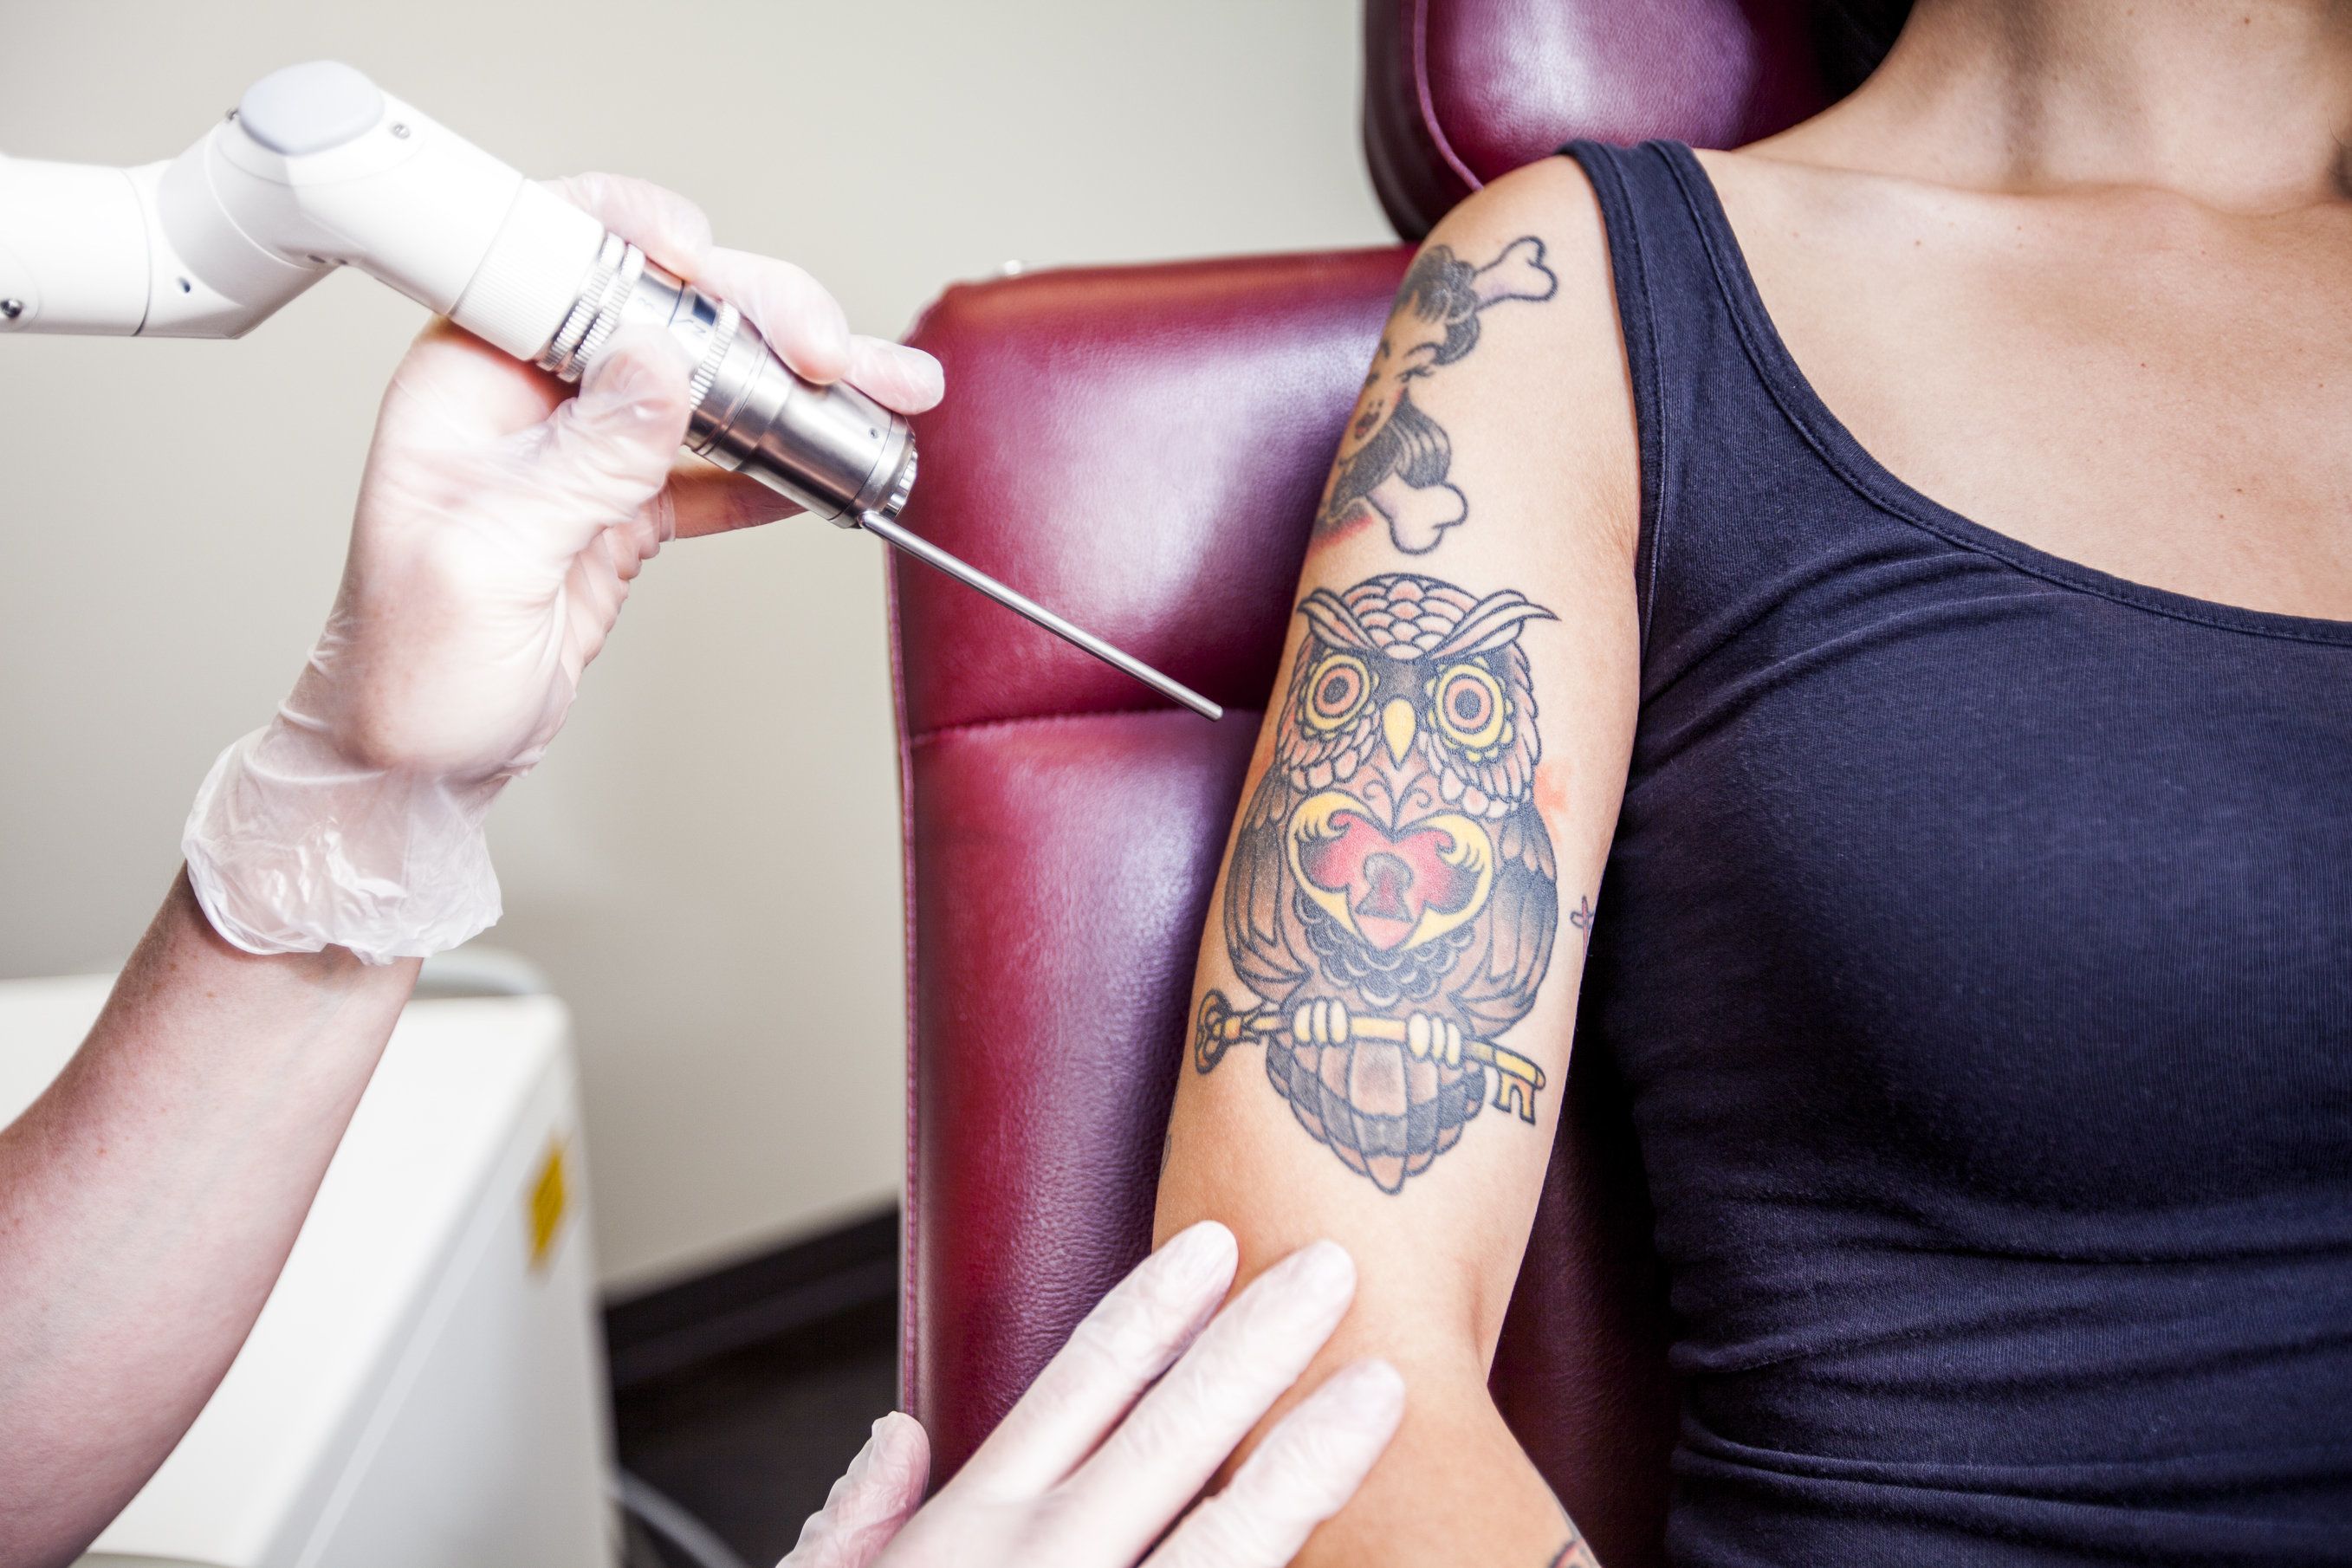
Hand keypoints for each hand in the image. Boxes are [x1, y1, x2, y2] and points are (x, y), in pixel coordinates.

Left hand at [182, 174, 942, 964]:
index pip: (558, 255)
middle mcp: (533, 394)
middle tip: (837, 356)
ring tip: (884, 394)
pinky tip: (835, 469)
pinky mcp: (629, 504)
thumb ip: (578, 461)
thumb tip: (662, 364)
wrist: (414, 761)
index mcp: (470, 374)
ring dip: (802, 390)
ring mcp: (588, 446)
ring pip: (713, 383)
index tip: (712, 262)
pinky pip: (724, 465)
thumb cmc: (406, 670)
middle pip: (667, 312)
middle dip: (763, 317)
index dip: (640, 235)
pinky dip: (787, 467)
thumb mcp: (485, 562)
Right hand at [777, 1225, 1403, 1567]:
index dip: (1153, 1308)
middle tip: (1335, 1267)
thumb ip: (850, 1530)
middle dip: (1257, 1345)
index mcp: (967, 1535)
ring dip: (1304, 1462)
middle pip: (1167, 1435)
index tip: (1217, 1245)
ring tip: (1378, 1393)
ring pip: (1220, 1541)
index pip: (1076, 1388)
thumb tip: (895, 1439)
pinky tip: (1361, 1567)